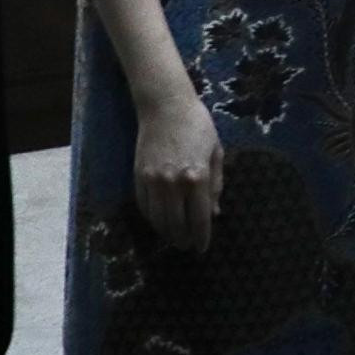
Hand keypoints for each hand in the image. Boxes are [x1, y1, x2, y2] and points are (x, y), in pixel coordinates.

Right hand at [132, 81, 223, 251]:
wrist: (165, 106)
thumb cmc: (197, 126)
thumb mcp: (216, 153)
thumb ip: (215, 185)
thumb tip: (214, 213)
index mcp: (197, 177)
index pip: (199, 219)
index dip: (201, 238)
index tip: (202, 249)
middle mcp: (173, 183)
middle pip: (176, 224)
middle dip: (183, 239)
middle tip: (187, 246)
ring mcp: (152, 180)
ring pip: (158, 219)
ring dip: (166, 233)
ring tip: (174, 238)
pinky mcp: (138, 176)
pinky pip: (143, 206)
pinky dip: (151, 218)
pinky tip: (159, 221)